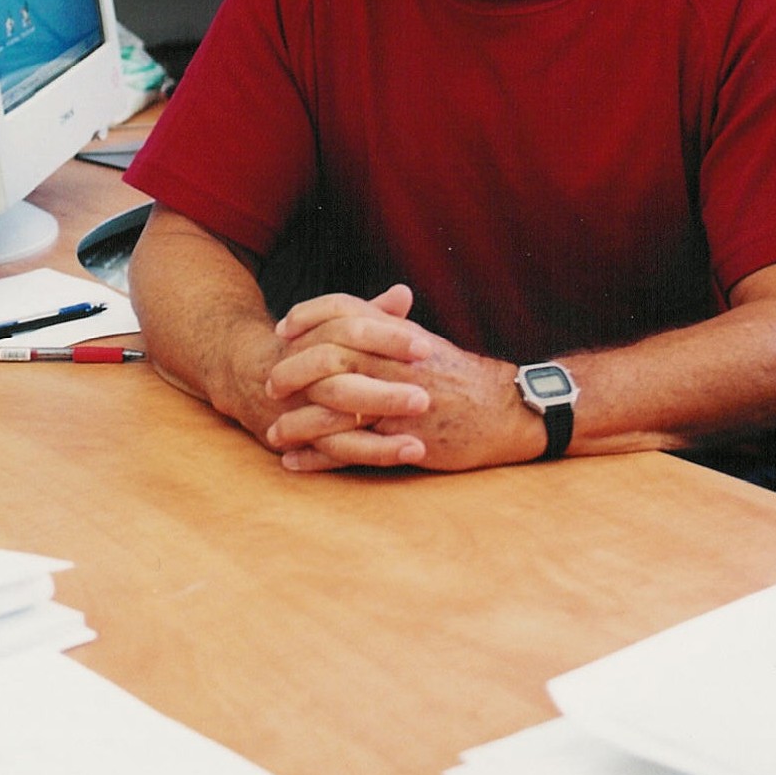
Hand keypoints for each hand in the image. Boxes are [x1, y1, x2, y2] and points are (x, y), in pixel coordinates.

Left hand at [266, 286, 541, 472]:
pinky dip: (319, 457)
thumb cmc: (459, 377)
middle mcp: (395, 360)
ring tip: (273, 434)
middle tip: (269, 385)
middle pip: (329, 355)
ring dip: (298, 421)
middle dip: (293, 370)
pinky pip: (351, 448)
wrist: (505, 409)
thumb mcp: (423, 344)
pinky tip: (296, 463)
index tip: (282, 329)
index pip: (343, 310)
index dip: (308, 316)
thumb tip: (355, 311)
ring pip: (334, 406)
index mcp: (398, 334)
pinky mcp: (404, 437)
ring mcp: (399, 399)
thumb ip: (387, 326)